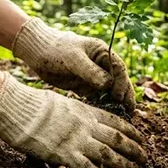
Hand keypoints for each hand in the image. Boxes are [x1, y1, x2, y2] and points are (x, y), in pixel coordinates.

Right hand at [0, 72, 145, 167]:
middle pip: (117, 139)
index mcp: (86, 111)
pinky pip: (88, 167)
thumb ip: (78, 113)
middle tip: (144, 157)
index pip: (116, 122)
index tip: (141, 138)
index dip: (131, 131)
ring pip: (108, 154)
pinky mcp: (65, 155)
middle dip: (133, 149)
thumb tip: (86, 119)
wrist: (20, 108)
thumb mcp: (64, 102)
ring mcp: (77, 141)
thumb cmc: (36, 104)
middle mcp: (86, 126)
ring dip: (124, 164)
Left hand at [12, 18, 134, 110]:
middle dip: (124, 97)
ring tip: (120, 119)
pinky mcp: (85, 87)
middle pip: (119, 82)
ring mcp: (94, 77)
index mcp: (103, 53)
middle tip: (129, 113)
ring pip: (109, 92)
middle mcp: (102, 65)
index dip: (122, 83)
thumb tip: (108, 84)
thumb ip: (90, 71)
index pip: (119, 69)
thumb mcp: (73, 58)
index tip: (119, 97)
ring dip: (115, 104)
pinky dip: (102, 106)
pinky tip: (104, 117)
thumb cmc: (56, 49)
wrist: (38, 52)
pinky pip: (97, 98)